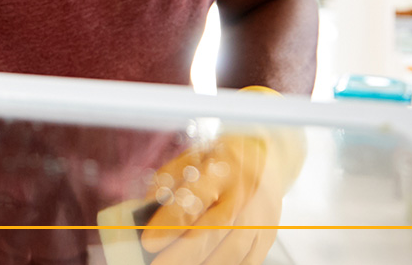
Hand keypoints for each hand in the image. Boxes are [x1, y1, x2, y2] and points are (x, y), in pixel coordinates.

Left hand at [139, 89, 304, 264]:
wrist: (267, 157)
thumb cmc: (220, 160)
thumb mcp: (190, 159)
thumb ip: (167, 183)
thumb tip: (143, 212)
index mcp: (222, 167)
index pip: (195, 197)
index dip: (171, 222)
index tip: (148, 240)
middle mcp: (244, 191)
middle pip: (214, 229)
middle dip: (183, 253)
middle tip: (158, 264)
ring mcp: (260, 215)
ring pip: (233, 250)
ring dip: (204, 264)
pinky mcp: (268, 234)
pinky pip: (248, 260)